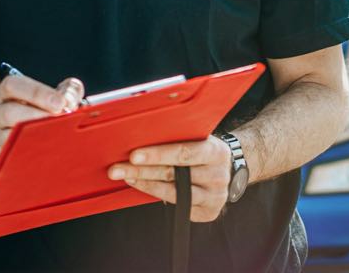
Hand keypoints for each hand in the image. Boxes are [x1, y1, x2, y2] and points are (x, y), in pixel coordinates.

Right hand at [0, 74, 83, 155]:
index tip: (60, 102)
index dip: (36, 92)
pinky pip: (12, 157)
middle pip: (8, 112)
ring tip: (56, 135)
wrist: (34, 132)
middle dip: (36, 116)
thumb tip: (71, 100)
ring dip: (33, 137)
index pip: (13, 86)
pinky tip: (50, 151)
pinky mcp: (1, 155)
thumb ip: (69, 91)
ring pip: (8, 138)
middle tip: (60, 120)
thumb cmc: (45, 109)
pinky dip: (31, 154)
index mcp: (5, 92)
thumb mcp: (56, 94)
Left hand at [108, 136, 231, 221]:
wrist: (230, 170)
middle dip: (142, 171)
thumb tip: (140, 135)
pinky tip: (142, 186)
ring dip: (145, 184)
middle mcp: (218, 175)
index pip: (183, 152)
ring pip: (173, 193)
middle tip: (117, 169)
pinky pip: (178, 206)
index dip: (157, 154)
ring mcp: (215, 197)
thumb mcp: (200, 139)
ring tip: (126, 176)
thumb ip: (179, 138)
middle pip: (174, 174)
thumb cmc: (205, 150)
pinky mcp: (209, 213)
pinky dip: (157, 195)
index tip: (133, 155)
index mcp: (216, 151)